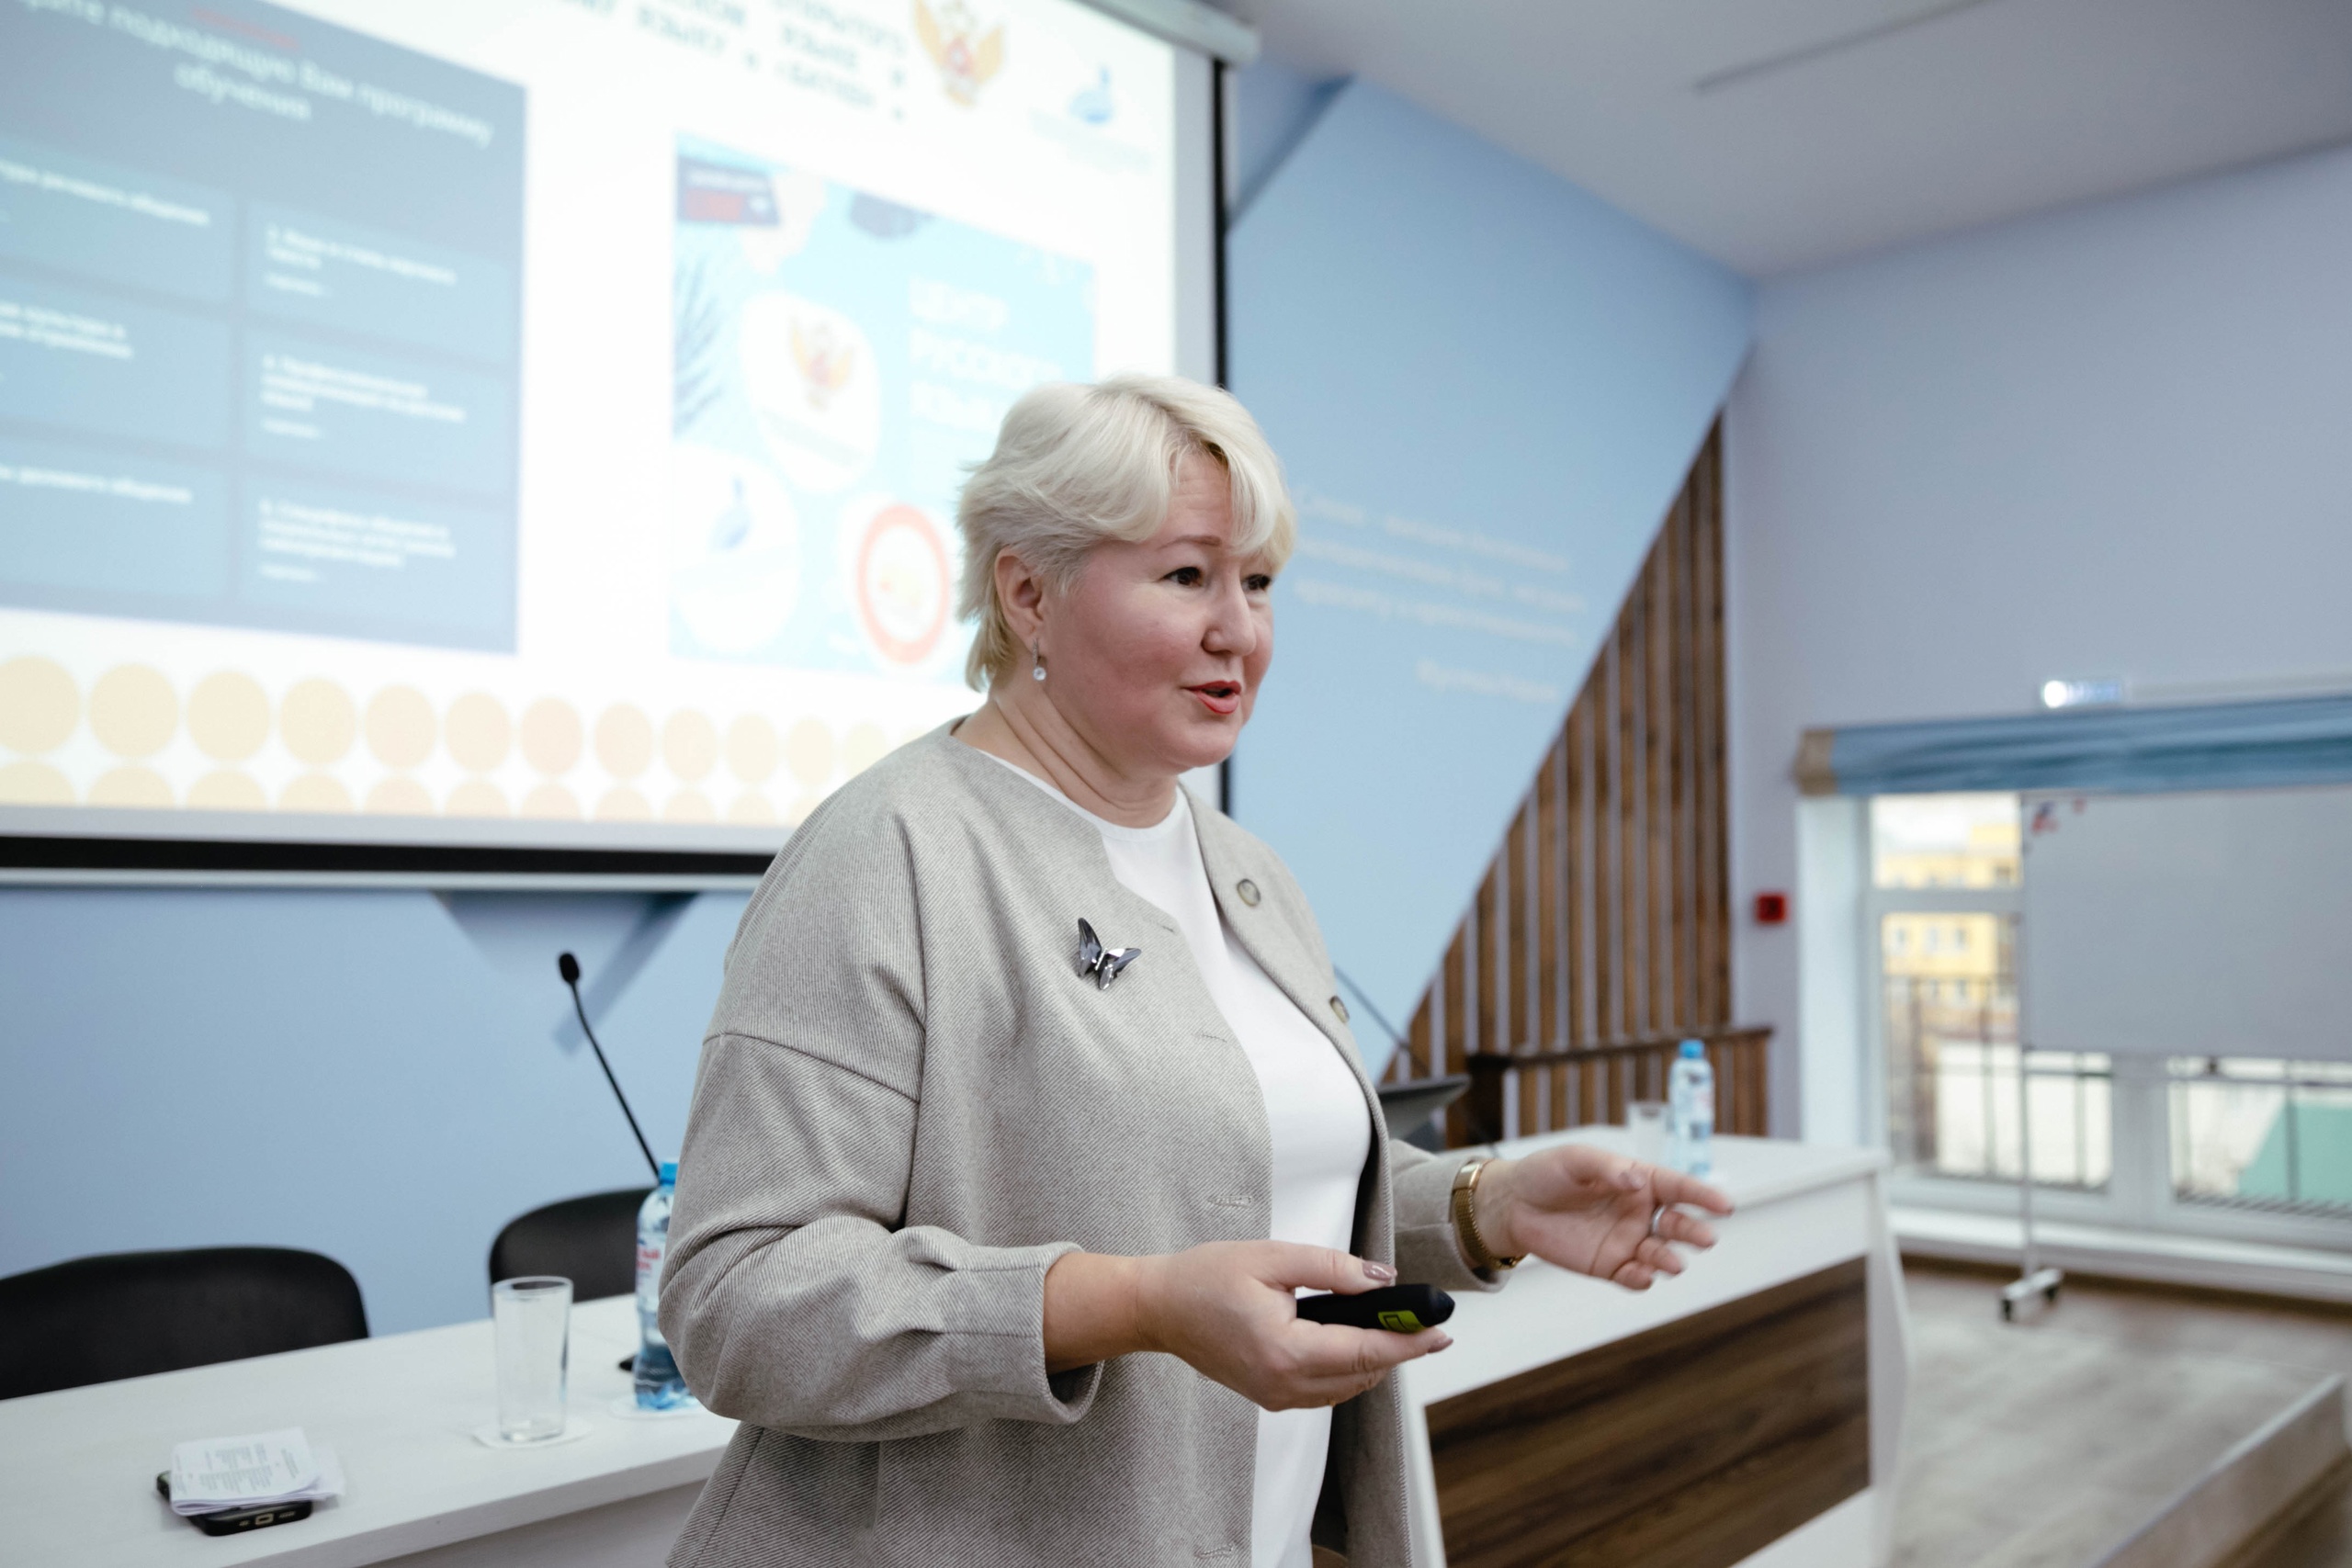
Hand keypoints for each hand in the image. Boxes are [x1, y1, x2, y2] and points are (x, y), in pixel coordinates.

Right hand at [1136, 1242, 1451, 1410]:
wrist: (1159, 1308)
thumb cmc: (1206, 1277)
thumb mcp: (1273, 1258)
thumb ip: (1333, 1268)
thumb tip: (1383, 1281)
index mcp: (1284, 1350)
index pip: (1365, 1351)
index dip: (1410, 1341)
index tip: (1442, 1329)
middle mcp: (1283, 1385)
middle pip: (1363, 1374)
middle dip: (1400, 1348)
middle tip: (1426, 1320)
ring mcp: (1277, 1397)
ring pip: (1348, 1387)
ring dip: (1376, 1359)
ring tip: (1395, 1325)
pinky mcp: (1272, 1396)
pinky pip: (1327, 1390)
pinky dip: (1350, 1368)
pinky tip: (1356, 1339)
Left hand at [1475, 1146, 1732, 1289]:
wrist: (1513, 1204)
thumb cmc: (1547, 1173)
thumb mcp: (1575, 1160)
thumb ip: (1608, 1169)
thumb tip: (1638, 1182)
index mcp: (1640, 1180)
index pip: (1678, 1187)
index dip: (1703, 1196)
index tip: (1726, 1205)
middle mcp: (1640, 1212)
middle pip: (1678, 1224)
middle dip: (1694, 1232)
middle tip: (1706, 1238)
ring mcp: (1628, 1241)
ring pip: (1661, 1255)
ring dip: (1670, 1259)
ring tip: (1671, 1262)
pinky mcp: (1610, 1266)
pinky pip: (1635, 1277)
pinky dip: (1642, 1279)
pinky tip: (1640, 1275)